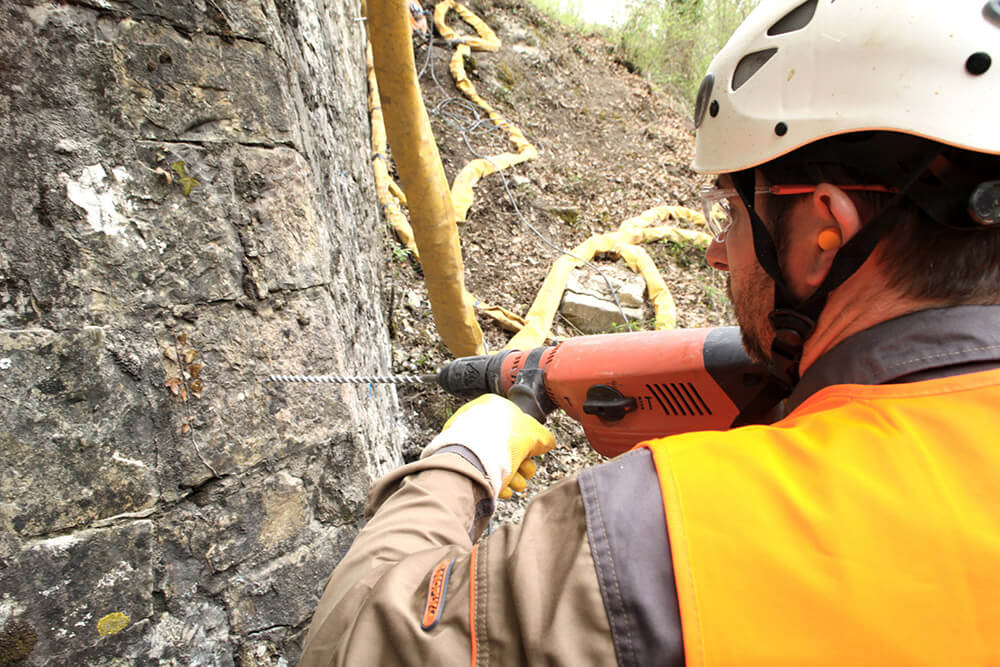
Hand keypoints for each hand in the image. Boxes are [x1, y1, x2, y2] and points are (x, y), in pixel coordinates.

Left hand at [421, 394, 555, 498]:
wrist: (474, 458)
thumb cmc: (501, 440)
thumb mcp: (535, 434)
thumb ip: (544, 437)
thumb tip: (547, 442)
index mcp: (493, 405)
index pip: (517, 422)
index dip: (529, 440)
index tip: (534, 452)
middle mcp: (477, 419)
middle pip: (507, 444)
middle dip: (522, 462)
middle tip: (527, 471)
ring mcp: (465, 438)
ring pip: (495, 458)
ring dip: (511, 474)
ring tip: (517, 483)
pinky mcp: (458, 458)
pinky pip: (481, 469)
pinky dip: (494, 480)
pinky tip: (502, 488)